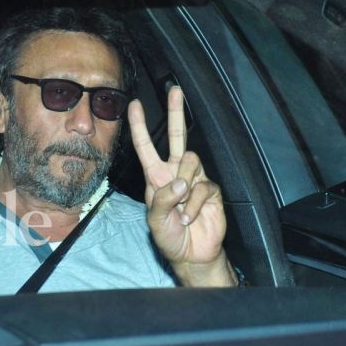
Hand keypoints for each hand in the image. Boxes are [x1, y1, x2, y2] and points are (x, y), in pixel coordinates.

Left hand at [128, 86, 235, 286]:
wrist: (192, 254)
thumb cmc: (169, 237)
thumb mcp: (156, 220)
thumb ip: (164, 200)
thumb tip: (181, 182)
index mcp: (156, 177)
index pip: (146, 146)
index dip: (139, 126)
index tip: (134, 105)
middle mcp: (175, 173)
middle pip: (178, 137)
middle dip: (176, 112)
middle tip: (175, 90)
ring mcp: (195, 180)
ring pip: (191, 161)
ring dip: (184, 186)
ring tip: (180, 210)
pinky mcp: (211, 190)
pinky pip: (203, 187)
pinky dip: (194, 205)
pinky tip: (189, 218)